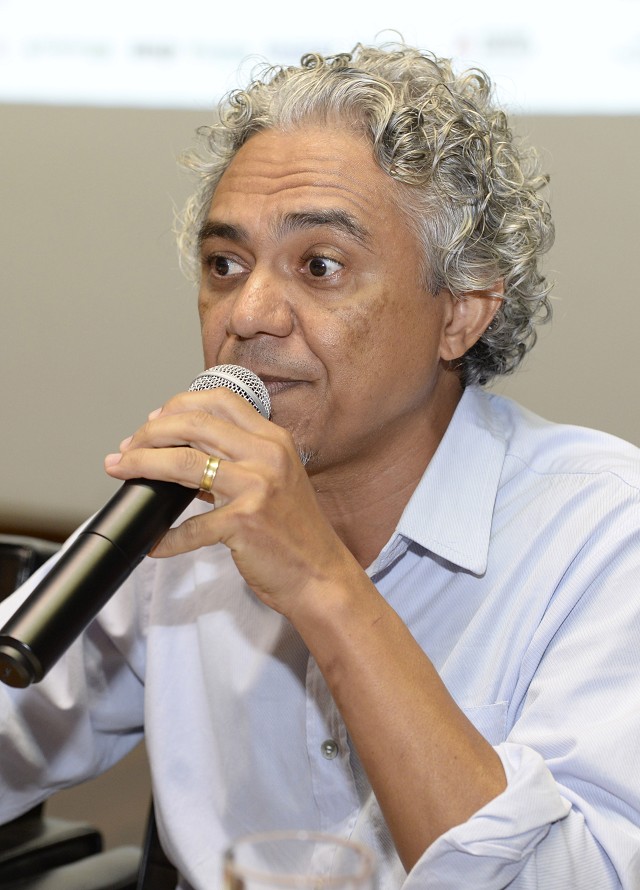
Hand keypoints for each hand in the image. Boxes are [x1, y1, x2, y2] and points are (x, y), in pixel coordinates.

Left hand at [104, 387, 357, 617]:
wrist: (320, 574)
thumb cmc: (295, 531)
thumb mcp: (273, 482)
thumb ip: (236, 461)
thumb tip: (182, 454)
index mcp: (274, 440)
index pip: (220, 400)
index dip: (179, 404)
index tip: (154, 419)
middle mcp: (267, 455)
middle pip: (194, 424)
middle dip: (150, 432)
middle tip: (128, 447)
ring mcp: (257, 486)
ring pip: (184, 463)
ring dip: (142, 464)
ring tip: (120, 470)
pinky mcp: (245, 522)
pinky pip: (192, 527)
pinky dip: (167, 537)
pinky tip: (155, 543)